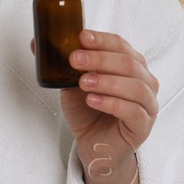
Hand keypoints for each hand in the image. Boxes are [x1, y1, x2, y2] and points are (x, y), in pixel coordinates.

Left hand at [32, 30, 158, 183]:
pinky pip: (133, 111)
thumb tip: (36, 42)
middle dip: (100, 59)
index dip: (101, 39)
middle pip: (128, 63)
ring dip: (107, 81)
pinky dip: (112, 103)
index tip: (81, 37)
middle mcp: (144, 81)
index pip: (120, 45)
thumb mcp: (72, 84)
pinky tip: (93, 100)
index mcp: (130, 65)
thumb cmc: (88, 112)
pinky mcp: (144, 126)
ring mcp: (148, 104)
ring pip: (135, 86)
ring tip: (83, 82)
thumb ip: (62, 64)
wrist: (95, 145)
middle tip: (76, 59)